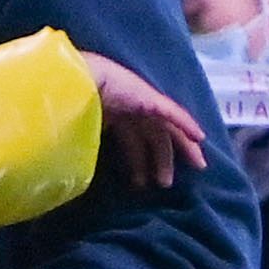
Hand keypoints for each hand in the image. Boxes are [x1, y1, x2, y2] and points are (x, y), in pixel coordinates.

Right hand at [75, 53, 203, 189]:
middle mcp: (132, 111)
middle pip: (155, 138)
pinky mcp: (150, 99)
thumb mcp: (80, 133)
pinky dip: (186, 124)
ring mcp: (142, 103)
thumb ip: (86, 149)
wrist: (71, 84)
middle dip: (163, 161)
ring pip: (168, 130)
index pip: (134, 141)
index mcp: (115, 117)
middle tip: (165, 184)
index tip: (143, 182)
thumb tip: (81, 172)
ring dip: (180, 148)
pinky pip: (173, 112)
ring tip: (188, 168)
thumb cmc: (69, 107)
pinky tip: (199, 138)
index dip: (141, 161)